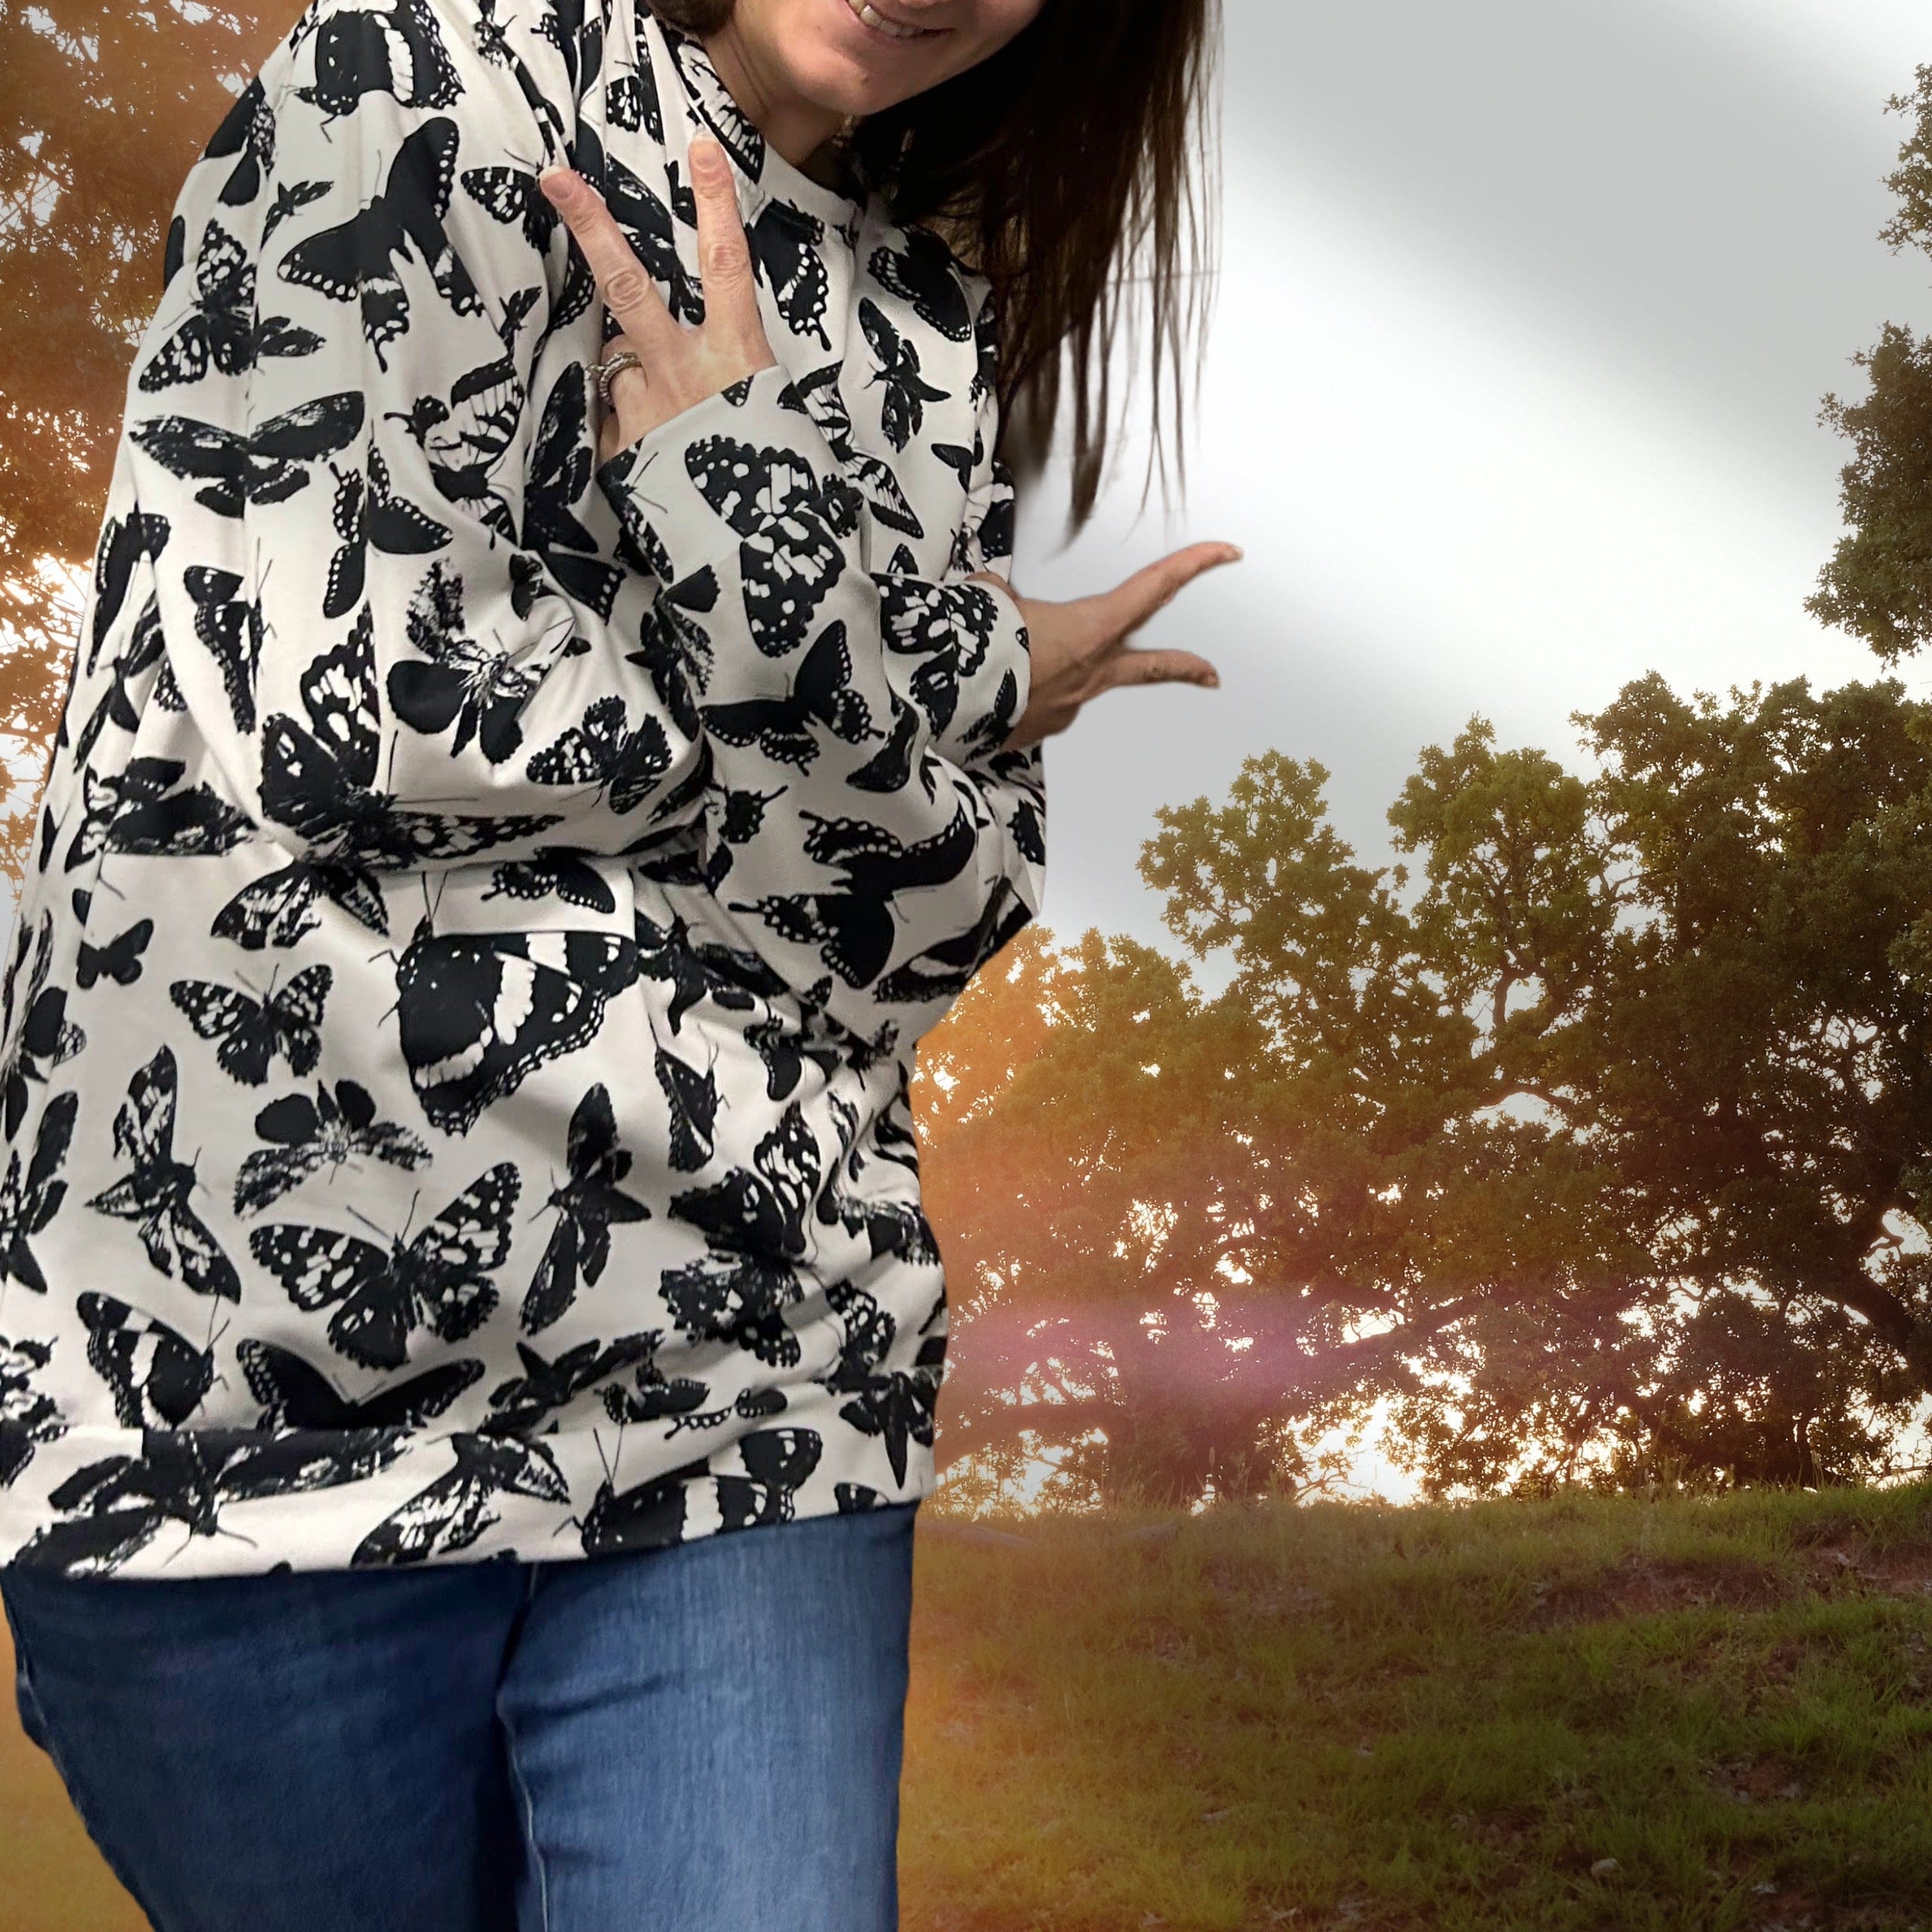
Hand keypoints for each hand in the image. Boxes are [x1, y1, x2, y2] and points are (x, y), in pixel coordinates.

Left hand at [538, 134, 778, 462]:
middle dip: (592, 228)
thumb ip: (733, 379)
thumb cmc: (782, 488)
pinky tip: (656, 457)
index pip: (725, 267)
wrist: (756, 560)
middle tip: (555, 179)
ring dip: (630, 373)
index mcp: (737, 360)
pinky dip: (629, 428)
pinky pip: (615, 421)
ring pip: (616, 362)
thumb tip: (690, 362)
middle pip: (629, 289)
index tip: (699, 148)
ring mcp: (645, 410)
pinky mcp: (621, 451)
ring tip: (667, 416)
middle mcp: (682, 373)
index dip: (714, 205)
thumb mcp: (776, 418)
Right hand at [967, 542, 1238, 750]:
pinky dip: (1012, 688)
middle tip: (1211, 674)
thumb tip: (995, 595)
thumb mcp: (993, 598)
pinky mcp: (1039, 731)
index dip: (1194, 565)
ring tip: (1002, 659)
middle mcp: (1090, 672)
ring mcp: (1068, 707)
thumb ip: (1006, 594)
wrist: (948, 701)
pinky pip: (1033, 701)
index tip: (1227, 553)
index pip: (1154, 587)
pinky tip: (986, 684)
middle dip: (1183, 667)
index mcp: (1091, 628)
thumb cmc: (978, 649)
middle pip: (1150, 665)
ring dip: (1045, 666)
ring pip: (1070, 679)